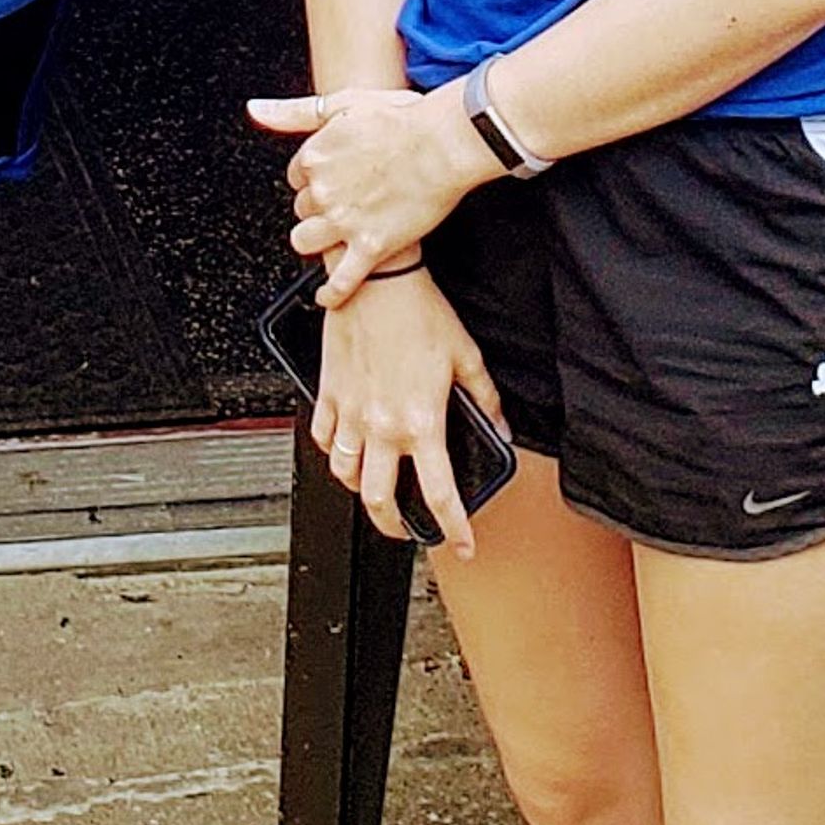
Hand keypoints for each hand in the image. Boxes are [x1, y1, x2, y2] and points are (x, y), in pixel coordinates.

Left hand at [245, 80, 494, 297]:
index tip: (333, 178)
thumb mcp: (342, 104)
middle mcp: (323, 191)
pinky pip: (341, 280)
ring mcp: (345, 222)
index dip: (314, 179)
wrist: (444, 143)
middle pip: (302, 209)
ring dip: (316, 242)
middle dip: (318, 208)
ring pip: (306, 242)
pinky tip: (329, 296)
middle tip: (344, 203)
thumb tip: (256, 110)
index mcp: (314, 157)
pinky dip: (332, 292)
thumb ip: (293, 113)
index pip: (297, 177)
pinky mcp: (371, 246)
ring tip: (333, 239)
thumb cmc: (403, 120)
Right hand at [303, 265, 507, 555]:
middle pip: (380, 501)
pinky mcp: (329, 394)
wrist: (376, 279)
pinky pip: (324, 439)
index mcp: (422, 422)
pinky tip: (346, 449)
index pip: (440, 495)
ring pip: (346, 475)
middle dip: (395, 526)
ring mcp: (351, 413)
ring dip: (361, 491)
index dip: (454, 529)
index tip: (463, 544)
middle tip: (407, 528)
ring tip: (375, 490)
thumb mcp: (466, 357)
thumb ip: (486, 400)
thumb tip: (500, 427)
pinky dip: (334, 453)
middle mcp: (382, 426)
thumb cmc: (420, 311)